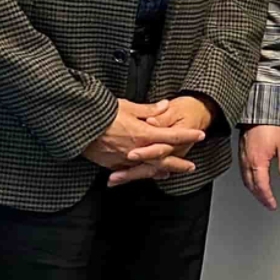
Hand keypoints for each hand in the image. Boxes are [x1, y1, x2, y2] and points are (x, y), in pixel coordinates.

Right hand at [85, 98, 205, 184]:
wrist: (79, 126)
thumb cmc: (101, 114)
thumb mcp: (127, 106)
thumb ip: (148, 110)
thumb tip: (164, 105)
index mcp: (143, 134)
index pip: (172, 136)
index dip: (188, 135)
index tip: (200, 135)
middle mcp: (137, 150)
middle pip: (164, 159)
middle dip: (179, 163)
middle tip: (191, 167)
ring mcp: (125, 160)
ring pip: (149, 169)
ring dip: (162, 170)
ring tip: (172, 173)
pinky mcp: (114, 165)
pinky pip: (132, 171)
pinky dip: (142, 172)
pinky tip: (147, 173)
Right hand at [239, 125, 279, 209]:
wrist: (260, 108)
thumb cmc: (272, 124)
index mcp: (258, 162)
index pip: (262, 186)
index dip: (267, 198)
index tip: (273, 205)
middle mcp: (248, 160)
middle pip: (251, 185)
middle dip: (260, 196)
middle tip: (268, 203)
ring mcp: (243, 155)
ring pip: (245, 179)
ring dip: (253, 189)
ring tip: (262, 194)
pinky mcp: (242, 150)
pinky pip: (243, 170)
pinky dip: (248, 179)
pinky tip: (254, 178)